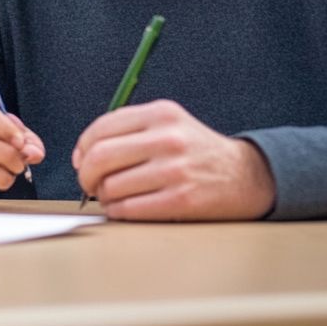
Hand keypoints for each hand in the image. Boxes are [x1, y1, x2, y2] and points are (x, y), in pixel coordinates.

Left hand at [72, 99, 275, 220]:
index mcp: (160, 114)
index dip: (82, 147)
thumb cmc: (196, 151)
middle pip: (101, 156)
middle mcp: (168, 138)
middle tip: (88, 184)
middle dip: (86, 175)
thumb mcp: (168, 124)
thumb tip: (84, 154)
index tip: (81, 161)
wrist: (245, 176)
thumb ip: (129, 130)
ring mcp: (175, 170)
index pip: (102, 128)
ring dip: (103, 196)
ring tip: (111, 197)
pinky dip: (118, 211)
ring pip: (112, 185)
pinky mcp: (182, 200)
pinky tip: (123, 208)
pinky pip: (130, 208)